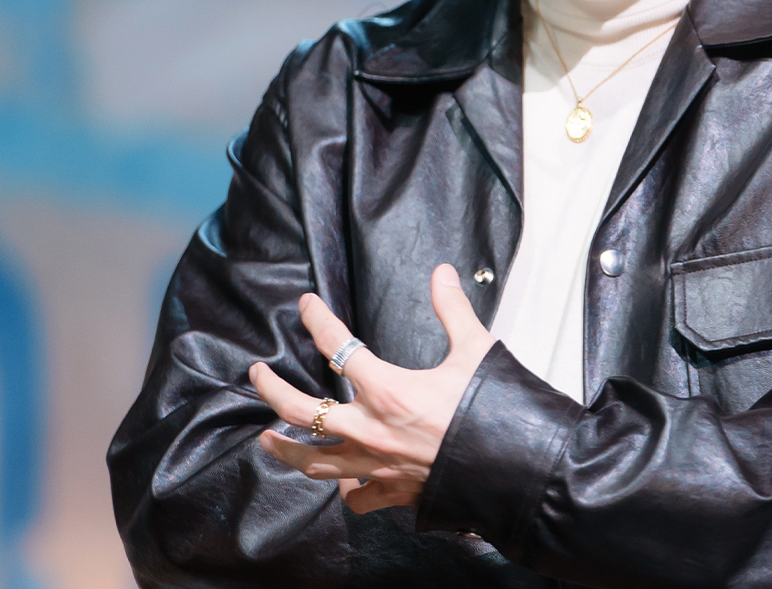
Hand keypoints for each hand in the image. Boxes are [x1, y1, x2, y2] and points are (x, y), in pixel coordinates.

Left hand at [251, 264, 495, 513]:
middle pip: (303, 411)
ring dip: (287, 449)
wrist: (513, 466)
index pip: (338, 347)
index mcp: (387, 390)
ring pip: (315, 462)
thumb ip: (452, 310)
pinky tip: (337, 482)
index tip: (305, 306)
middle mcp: (371, 430)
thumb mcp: (475, 351)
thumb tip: (443, 273)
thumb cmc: (493, 410)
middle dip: (272, 390)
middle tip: (257, 374)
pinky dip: (343, 490)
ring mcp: (377, 466)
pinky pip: (356, 498)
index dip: (318, 321)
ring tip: (267, 439)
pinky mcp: (393, 491)